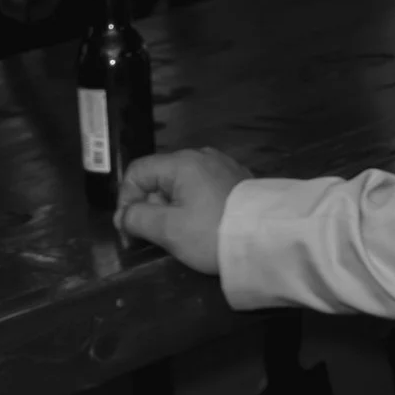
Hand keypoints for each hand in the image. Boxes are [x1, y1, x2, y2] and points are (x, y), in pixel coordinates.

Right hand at [115, 146, 247, 269]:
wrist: (269, 239)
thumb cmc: (212, 233)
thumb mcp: (169, 230)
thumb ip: (138, 218)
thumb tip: (125, 215)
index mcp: (182, 162)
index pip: (138, 171)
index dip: (126, 200)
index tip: (129, 230)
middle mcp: (201, 156)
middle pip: (160, 176)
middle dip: (150, 206)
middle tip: (154, 236)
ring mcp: (222, 166)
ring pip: (181, 184)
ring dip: (172, 208)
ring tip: (180, 234)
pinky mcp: (237, 180)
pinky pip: (203, 188)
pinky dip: (194, 205)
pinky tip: (202, 226)